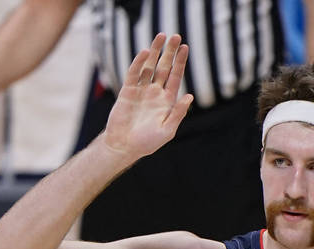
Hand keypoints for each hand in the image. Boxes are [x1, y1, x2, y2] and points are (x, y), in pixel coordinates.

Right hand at [101, 33, 192, 161]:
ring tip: (160, 36)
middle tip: (175, 36)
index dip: (180, 62)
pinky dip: (139, 63)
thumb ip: (177, 113)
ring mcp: (141, 91)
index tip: (184, 47)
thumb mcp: (167, 130)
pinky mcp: (127, 91)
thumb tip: (189, 96)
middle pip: (164, 67)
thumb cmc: (147, 142)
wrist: (124, 146)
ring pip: (149, 67)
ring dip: (154, 52)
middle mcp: (154, 93)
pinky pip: (134, 74)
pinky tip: (144, 52)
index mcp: (166, 101)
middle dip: (169, 52)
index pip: (175, 77)